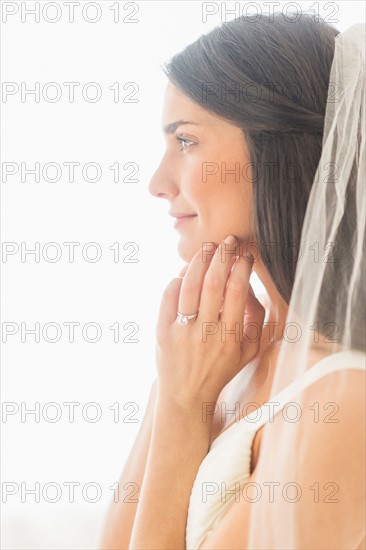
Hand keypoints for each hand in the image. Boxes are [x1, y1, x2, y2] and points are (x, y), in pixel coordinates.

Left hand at [155, 235, 265, 404]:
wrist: (186, 395)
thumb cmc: (221, 370)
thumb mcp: (249, 352)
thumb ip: (258, 322)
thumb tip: (252, 289)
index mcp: (231, 337)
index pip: (237, 291)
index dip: (242, 267)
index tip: (245, 254)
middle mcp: (207, 333)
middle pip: (214, 283)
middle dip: (222, 255)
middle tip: (227, 241)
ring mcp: (182, 332)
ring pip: (190, 285)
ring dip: (199, 261)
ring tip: (207, 248)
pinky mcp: (163, 332)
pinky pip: (168, 297)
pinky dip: (176, 280)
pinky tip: (184, 272)